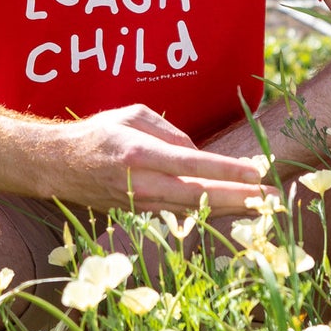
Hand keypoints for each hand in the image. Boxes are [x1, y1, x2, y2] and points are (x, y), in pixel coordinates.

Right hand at [50, 104, 269, 214]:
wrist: (57, 167)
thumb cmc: (96, 134)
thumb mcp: (132, 116)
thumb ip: (169, 131)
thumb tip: (198, 152)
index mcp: (139, 153)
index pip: (192, 164)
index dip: (226, 170)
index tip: (256, 173)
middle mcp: (142, 183)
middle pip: (200, 195)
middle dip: (239, 198)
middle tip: (273, 200)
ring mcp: (141, 203)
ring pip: (193, 210)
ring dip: (229, 210)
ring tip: (261, 209)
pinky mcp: (140, 214)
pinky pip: (180, 214)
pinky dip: (207, 213)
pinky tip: (231, 212)